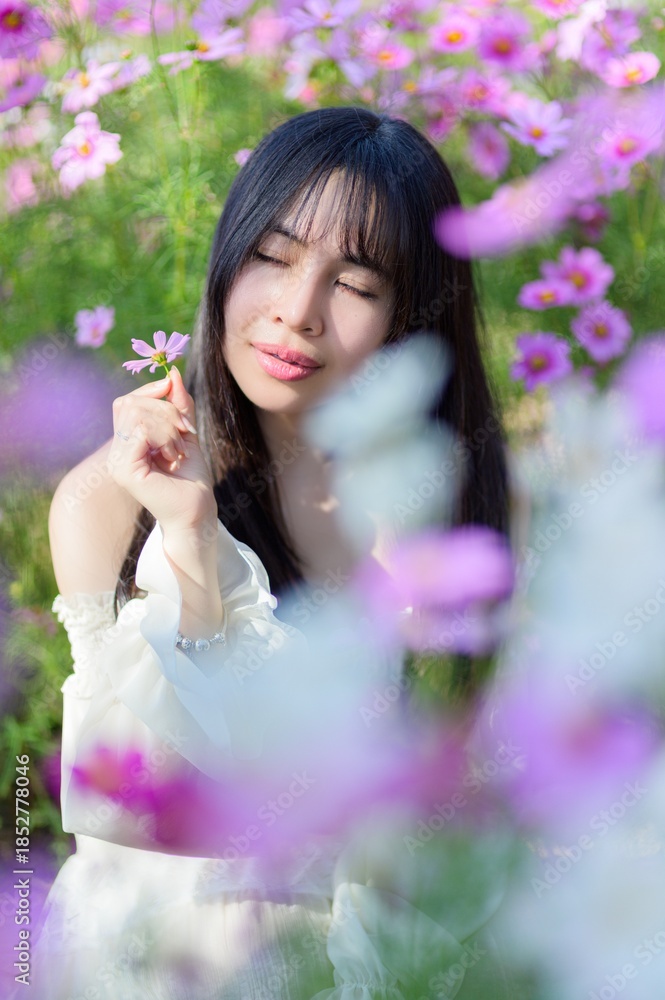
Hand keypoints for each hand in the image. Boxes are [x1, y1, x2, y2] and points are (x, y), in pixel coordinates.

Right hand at [110, 367, 215, 531]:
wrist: (198, 511)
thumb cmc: (192, 478)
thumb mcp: (186, 432)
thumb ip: (178, 405)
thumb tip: (171, 372)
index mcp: (127, 442)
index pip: (128, 401)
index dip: (152, 392)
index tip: (178, 402)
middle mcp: (116, 452)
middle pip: (130, 402)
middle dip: (165, 409)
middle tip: (184, 433)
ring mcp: (117, 462)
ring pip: (136, 414)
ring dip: (167, 425)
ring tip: (179, 450)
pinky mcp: (124, 470)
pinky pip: (141, 430)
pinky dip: (165, 436)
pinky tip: (174, 456)